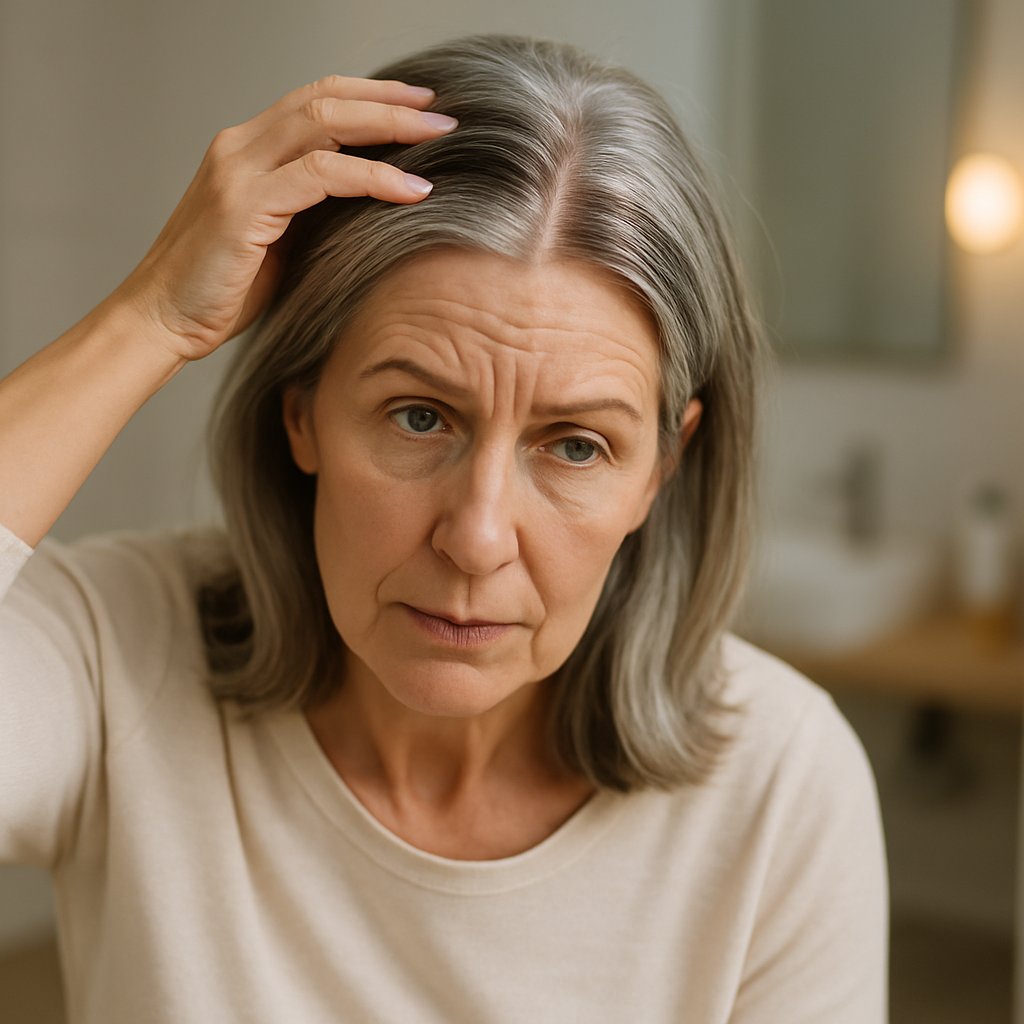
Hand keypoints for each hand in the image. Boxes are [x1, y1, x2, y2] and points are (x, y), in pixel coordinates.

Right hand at [112, 75, 455, 361]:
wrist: (162, 319)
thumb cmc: (220, 289)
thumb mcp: (277, 240)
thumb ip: (312, 213)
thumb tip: (371, 210)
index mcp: (247, 151)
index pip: (316, 100)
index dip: (371, 96)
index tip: (420, 105)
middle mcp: (239, 147)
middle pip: (326, 98)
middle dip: (391, 101)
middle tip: (442, 113)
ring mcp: (238, 171)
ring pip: (325, 123)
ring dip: (390, 126)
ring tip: (439, 136)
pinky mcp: (243, 205)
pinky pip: (322, 175)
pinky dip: (372, 178)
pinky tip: (411, 190)